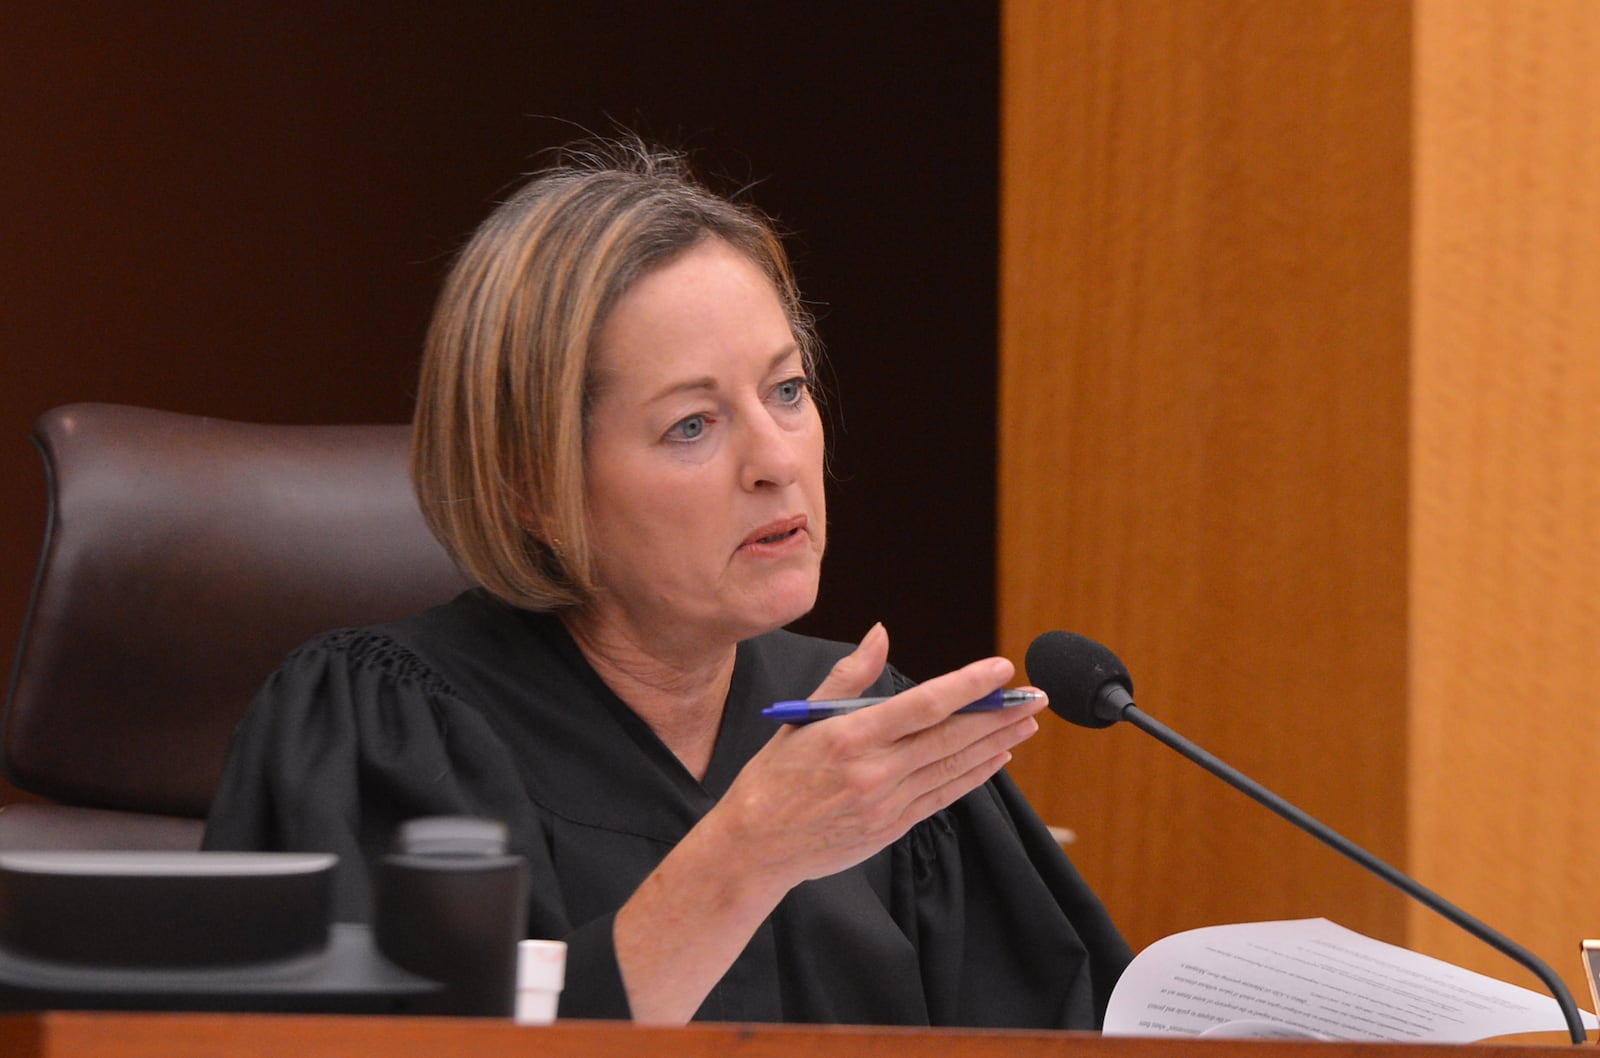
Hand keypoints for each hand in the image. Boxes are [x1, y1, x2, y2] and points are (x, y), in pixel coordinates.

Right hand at [711, 623, 1047, 893]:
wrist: (757, 847)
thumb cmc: (774, 777)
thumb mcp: (802, 717)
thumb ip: (848, 676)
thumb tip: (880, 633)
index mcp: (849, 736)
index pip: (923, 704)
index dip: (968, 686)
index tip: (1001, 669)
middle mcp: (874, 771)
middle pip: (951, 737)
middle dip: (999, 714)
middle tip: (1035, 696)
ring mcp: (887, 803)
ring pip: (954, 767)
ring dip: (997, 743)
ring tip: (1028, 721)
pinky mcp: (893, 827)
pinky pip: (945, 797)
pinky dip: (975, 775)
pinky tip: (998, 758)